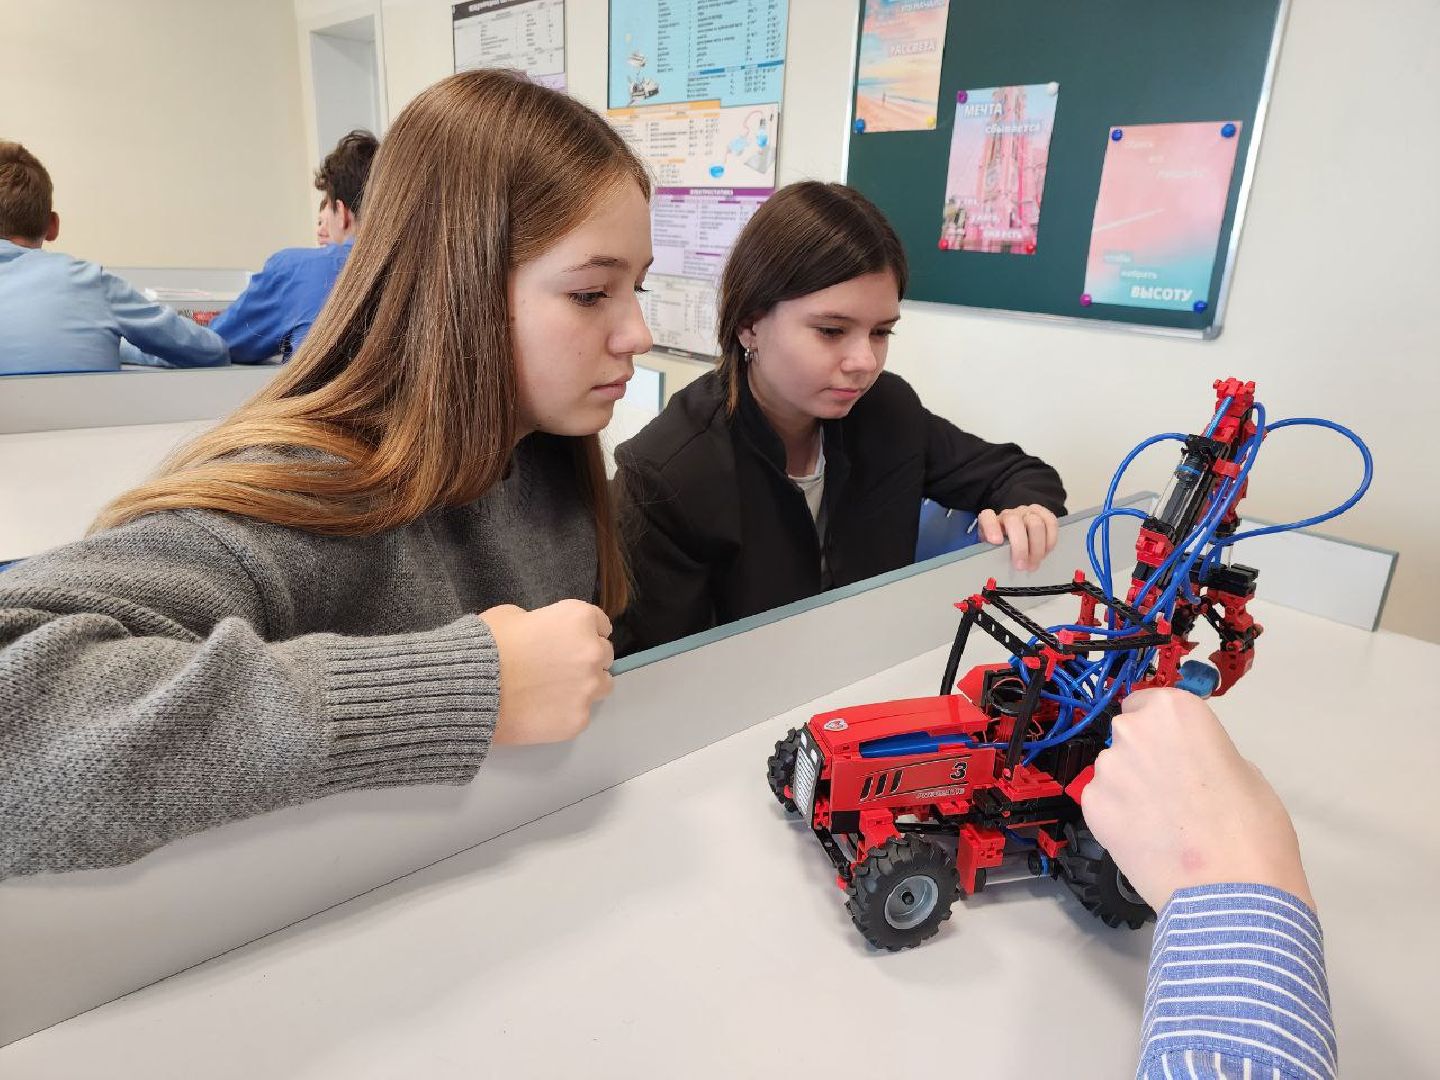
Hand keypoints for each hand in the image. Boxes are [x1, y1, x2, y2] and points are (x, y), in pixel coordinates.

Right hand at [478, 600, 614, 744]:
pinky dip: (566, 712)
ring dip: (584, 685)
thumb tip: (542, 634)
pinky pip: (581, 713)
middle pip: (604, 655)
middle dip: (585, 659)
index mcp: (579, 619)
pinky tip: (542, 711)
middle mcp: (592, 651)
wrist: (472, 689)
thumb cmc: (487, 645)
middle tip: (559, 668)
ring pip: (601, 686)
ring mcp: (588, 688)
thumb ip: (539, 622)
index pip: (600, 624)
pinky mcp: (578, 719)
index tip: (570, 641)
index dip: (583, 633)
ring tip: (554, 692)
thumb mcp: (512, 616)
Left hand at [977, 504, 1057, 571]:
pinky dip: (1050, 539)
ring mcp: (1026, 512)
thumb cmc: (1002, 546)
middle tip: (1021, 566)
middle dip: (1020, 546)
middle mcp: (1009, 514)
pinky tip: (1046, 552)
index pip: (987, 517)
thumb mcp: (992, 551)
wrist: (1016, 534)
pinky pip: (1051, 522)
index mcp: (990, 521)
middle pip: (1015, 522)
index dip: (991, 527)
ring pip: (1035, 523)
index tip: (996, 541)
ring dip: (1037, 547)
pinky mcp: (1043, 514)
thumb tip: (995, 573)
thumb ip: (992, 555)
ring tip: (1034, 564)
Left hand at [1082, 688, 1313, 912]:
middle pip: (1129, 735)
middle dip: (1145, 756)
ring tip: (1161, 823)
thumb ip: (1208, 752)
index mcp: (1175, 712)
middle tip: (1172, 791)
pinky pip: (1102, 802)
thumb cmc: (1253, 832)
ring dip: (1130, 788)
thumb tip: (1191, 760)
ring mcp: (1107, 769)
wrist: (1230, 894)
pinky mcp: (1091, 806)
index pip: (1151, 703)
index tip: (1174, 749)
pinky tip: (1145, 839)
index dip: (1162, 728)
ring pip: (1114, 770)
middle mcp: (1133, 731)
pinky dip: (1118, 816)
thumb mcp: (1246, 772)